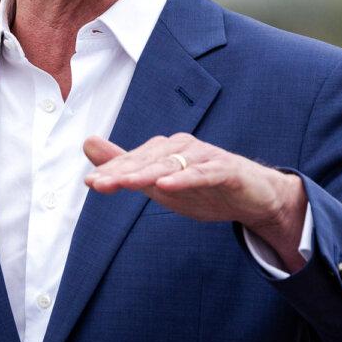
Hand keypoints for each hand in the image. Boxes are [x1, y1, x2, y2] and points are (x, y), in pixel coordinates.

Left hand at [83, 133, 307, 269]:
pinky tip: (167, 186)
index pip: (134, 160)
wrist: (254, 198)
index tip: (90, 183)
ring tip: (127, 183)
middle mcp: (183, 147)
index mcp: (166, 150)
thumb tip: (88, 143)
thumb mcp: (159, 182)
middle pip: (148, 160)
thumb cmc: (203, 187)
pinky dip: (185, 179)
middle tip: (99, 183)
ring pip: (172, 165)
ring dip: (148, 174)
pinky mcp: (225, 169)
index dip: (112, 171)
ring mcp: (205, 156)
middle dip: (123, 172)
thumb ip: (125, 165)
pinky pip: (203, 174)